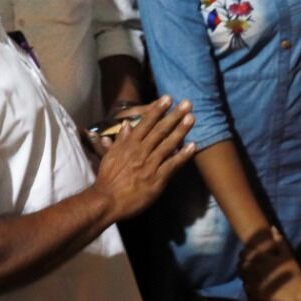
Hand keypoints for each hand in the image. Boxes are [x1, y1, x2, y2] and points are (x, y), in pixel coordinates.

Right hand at [91, 96, 195, 220]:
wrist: (107, 201)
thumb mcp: (110, 156)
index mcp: (129, 145)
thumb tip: (126, 125)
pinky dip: (183, 155)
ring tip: (192, 118)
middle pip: (160, 131)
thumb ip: (120, 140)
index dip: (157, 110)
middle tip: (187, 103)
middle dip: (174, 116)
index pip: (145, 124)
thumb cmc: (108, 179)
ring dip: (181, 131)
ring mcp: (149, 165)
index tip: (167, 99)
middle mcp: (140, 152)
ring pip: (168, 145)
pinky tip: (193, 146)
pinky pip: (172, 165)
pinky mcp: (156, 180)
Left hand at [240, 227, 300, 300]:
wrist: (297, 291)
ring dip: (242, 272)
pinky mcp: (257, 292)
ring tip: (247, 272)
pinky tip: (251, 282)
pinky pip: (245, 286)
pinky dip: (246, 283)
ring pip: (242, 275)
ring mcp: (256, 281)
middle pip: (242, 263)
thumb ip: (279, 241)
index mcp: (264, 258)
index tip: (248, 254)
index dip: (244, 253)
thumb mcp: (287, 254)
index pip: (246, 253)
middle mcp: (258, 269)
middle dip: (242, 262)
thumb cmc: (293, 272)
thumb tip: (273, 227)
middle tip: (246, 263)